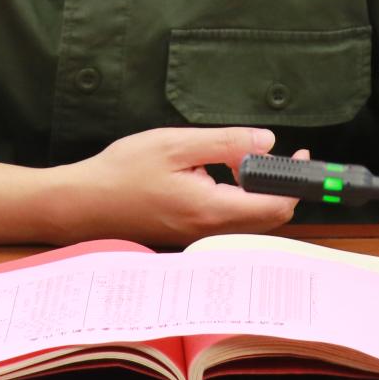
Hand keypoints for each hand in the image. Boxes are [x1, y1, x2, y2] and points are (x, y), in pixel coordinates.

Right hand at [54, 127, 309, 245]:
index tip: (298, 154)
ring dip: (260, 193)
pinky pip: (228, 222)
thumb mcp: (175, 144)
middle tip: (277, 154)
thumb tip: (267, 142)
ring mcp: (198, 237)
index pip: (274, 205)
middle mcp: (209, 231)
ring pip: (249, 221)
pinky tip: (223, 175)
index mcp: (210, 209)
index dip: (293, 180)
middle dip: (280, 186)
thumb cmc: (122, 171)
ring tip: (248, 160)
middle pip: (268, 217)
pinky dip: (239, 200)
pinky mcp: (188, 235)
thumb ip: (225, 143)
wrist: (81, 204)